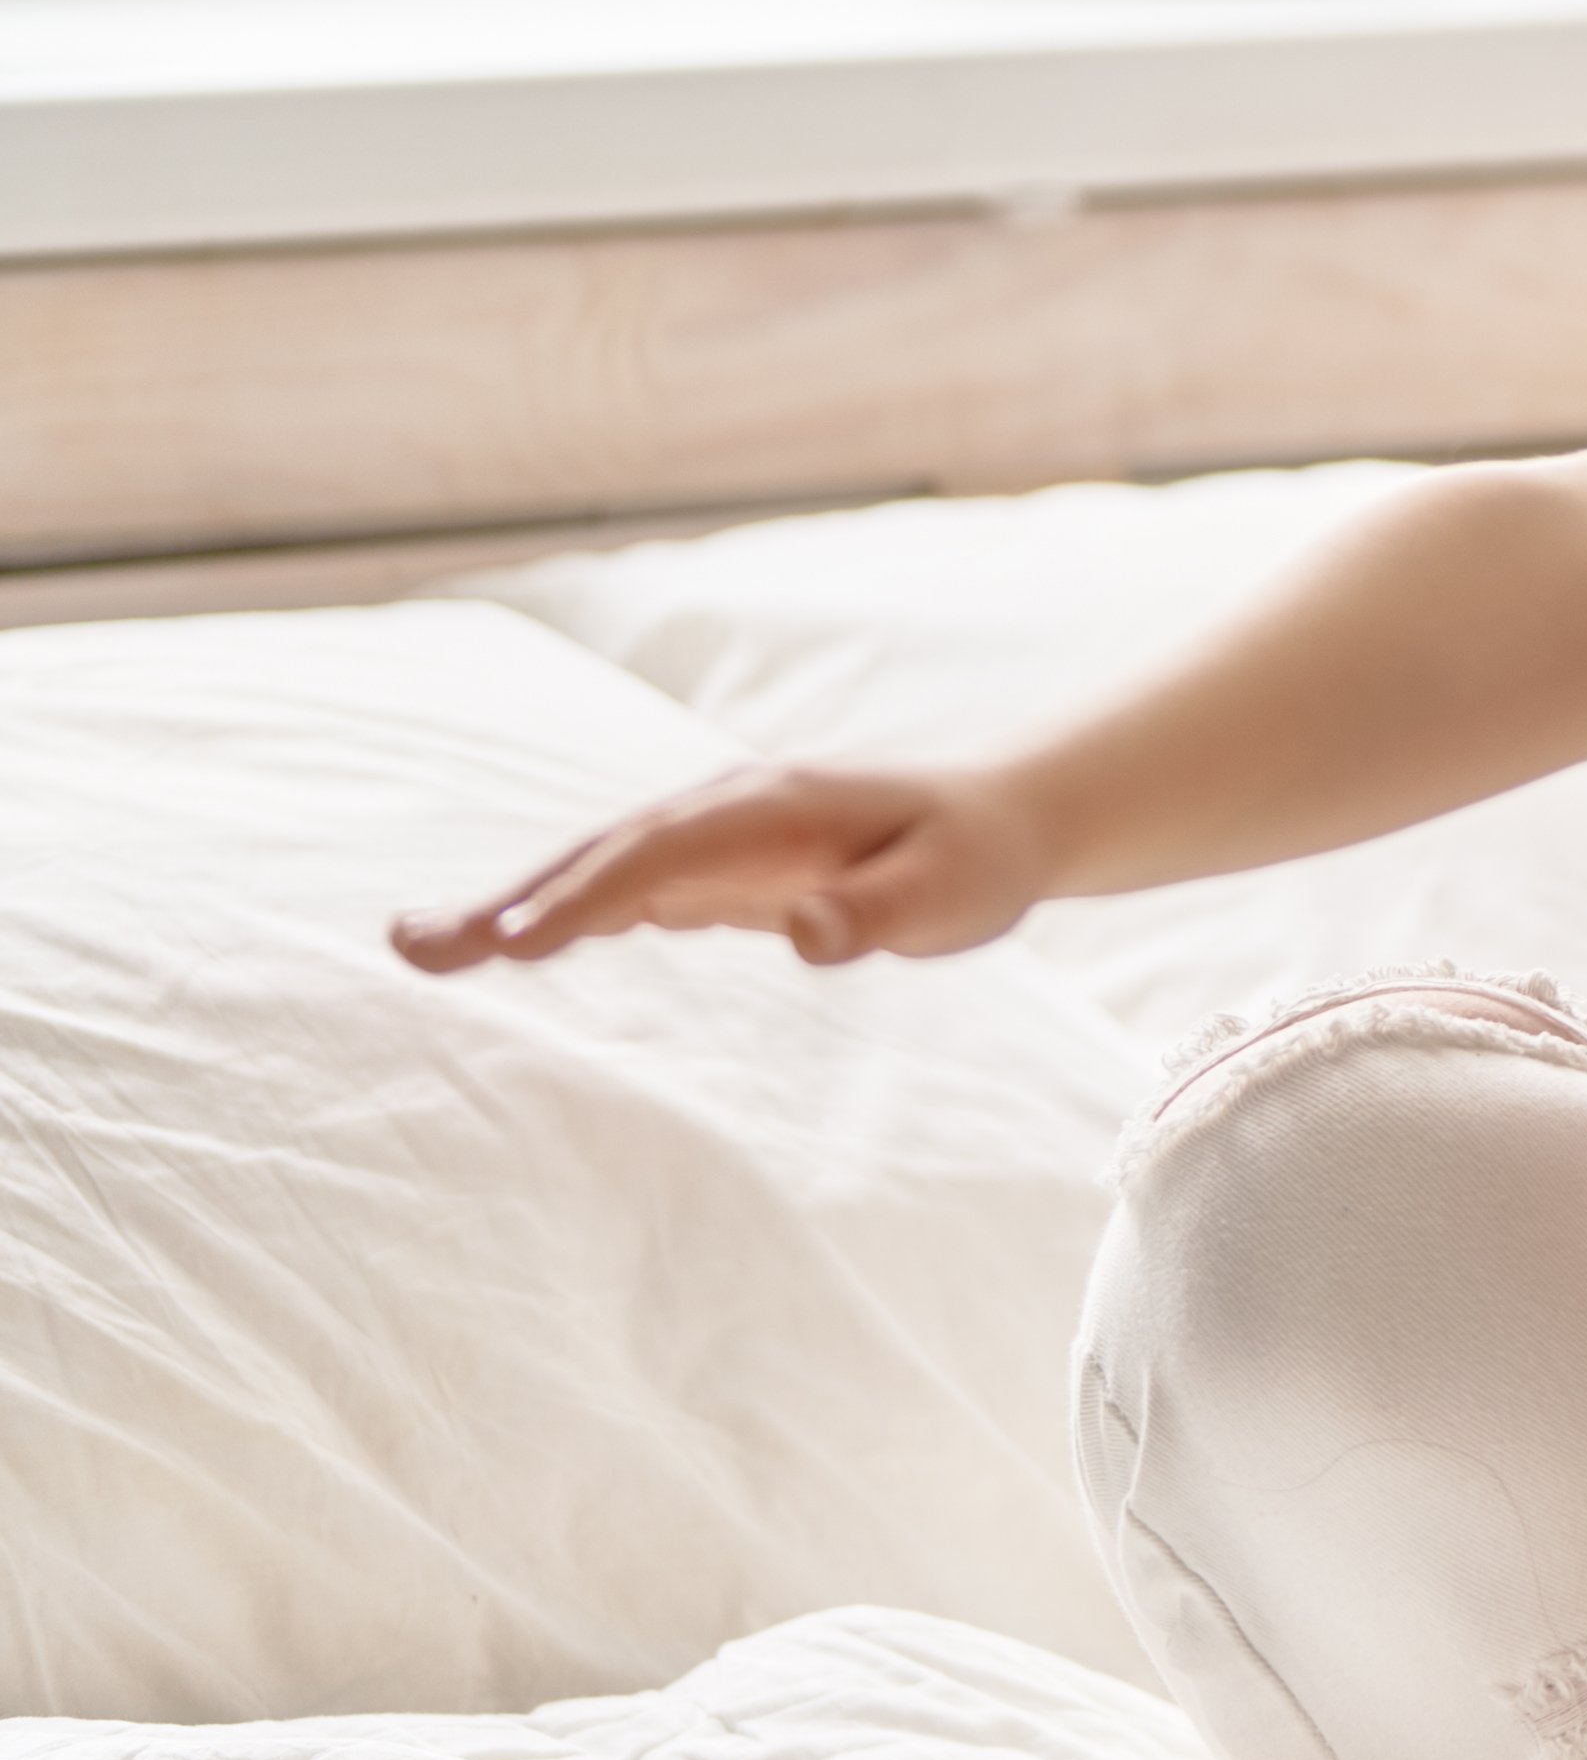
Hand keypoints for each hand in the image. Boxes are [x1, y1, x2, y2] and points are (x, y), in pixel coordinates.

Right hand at [395, 762, 1063, 974]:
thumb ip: (876, 914)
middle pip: (603, 856)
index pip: (660, 856)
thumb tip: (808, 934)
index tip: (510, 944)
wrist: (999, 819)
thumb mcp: (949, 896)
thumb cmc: (974, 863)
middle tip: (413, 949)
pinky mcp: (713, 867)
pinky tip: (492, 946)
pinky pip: (620, 889)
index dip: (585, 898)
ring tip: (416, 948)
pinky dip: (554, 913)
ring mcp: (713, 836)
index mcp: (776, 810)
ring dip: (511, 906)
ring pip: (596, 870)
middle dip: (510, 900)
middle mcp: (728, 812)